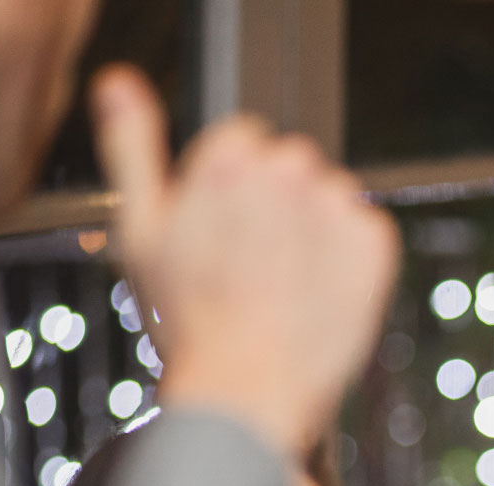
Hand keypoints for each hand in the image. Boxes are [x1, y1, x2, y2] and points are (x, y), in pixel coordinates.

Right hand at [92, 65, 399, 456]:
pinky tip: (320, 296)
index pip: (246, 141)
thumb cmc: (186, 321)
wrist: (246, 396)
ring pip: (331, 196)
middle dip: (276, 206)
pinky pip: (366, 231)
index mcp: (228, 159)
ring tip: (286, 288)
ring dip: (315, 232)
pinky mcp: (375, 244)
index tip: (225, 238)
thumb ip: (132, 147)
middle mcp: (287, 172)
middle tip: (253, 269)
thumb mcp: (139, 230)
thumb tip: (118, 82)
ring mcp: (336, 208)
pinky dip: (352, 260)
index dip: (232, 193)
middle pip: (291, 165)